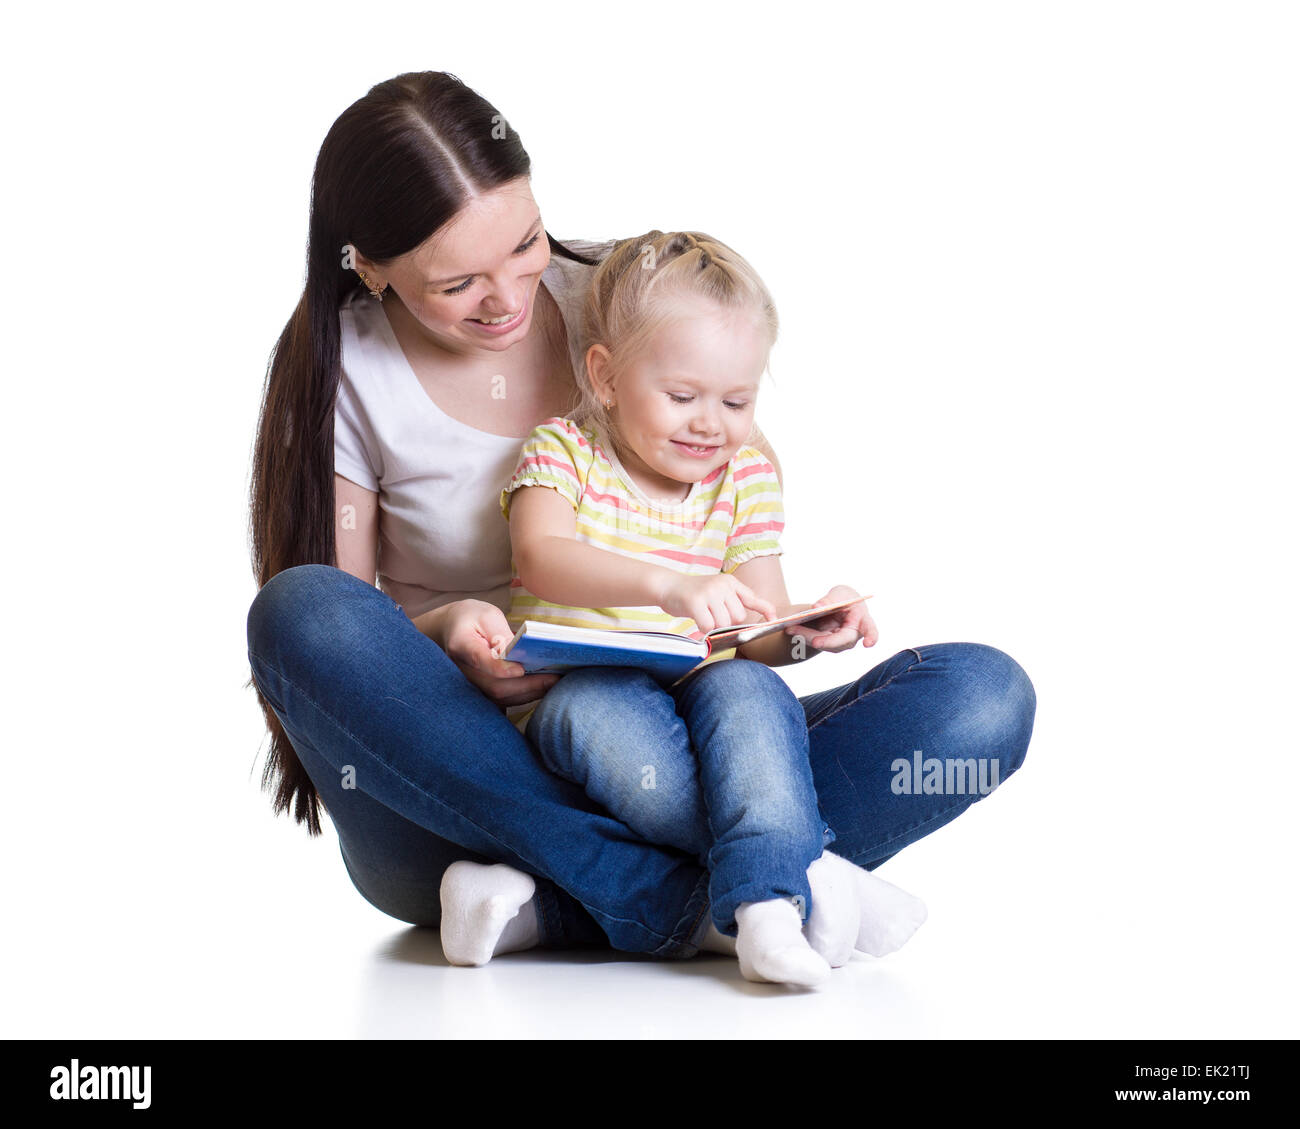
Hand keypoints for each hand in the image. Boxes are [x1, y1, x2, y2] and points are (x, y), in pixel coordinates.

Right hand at [437, 600, 559, 707]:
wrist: (450, 631)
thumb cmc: (471, 619)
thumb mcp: (486, 615)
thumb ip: (502, 633)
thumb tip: (521, 652)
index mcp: (461, 645)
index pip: (479, 660)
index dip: (499, 668)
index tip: (520, 670)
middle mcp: (462, 671)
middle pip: (494, 686)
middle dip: (528, 685)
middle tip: (555, 678)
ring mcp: (469, 686)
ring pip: (501, 698)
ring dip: (530, 693)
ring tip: (555, 682)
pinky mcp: (479, 693)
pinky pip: (503, 701)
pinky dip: (525, 696)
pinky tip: (543, 687)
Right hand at [659, 573, 776, 633]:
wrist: (668, 586)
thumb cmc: (693, 594)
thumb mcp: (716, 591)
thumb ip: (732, 602)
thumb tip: (745, 622)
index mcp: (730, 582)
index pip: (752, 598)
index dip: (765, 609)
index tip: (773, 619)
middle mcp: (722, 585)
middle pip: (738, 616)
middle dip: (727, 623)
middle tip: (713, 616)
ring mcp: (709, 592)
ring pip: (724, 622)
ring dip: (714, 626)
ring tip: (704, 616)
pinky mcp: (695, 601)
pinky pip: (708, 625)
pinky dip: (703, 628)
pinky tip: (697, 620)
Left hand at [785, 584, 877, 653]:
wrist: (836, 604)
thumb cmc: (843, 598)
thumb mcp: (839, 593)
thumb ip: (830, 599)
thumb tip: (817, 607)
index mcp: (863, 621)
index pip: (870, 630)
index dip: (871, 637)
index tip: (868, 644)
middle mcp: (852, 635)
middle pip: (841, 641)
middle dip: (826, 641)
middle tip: (814, 641)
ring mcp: (839, 642)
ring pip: (824, 643)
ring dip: (807, 637)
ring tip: (791, 628)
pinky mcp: (826, 643)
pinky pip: (814, 640)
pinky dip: (802, 635)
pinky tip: (790, 628)